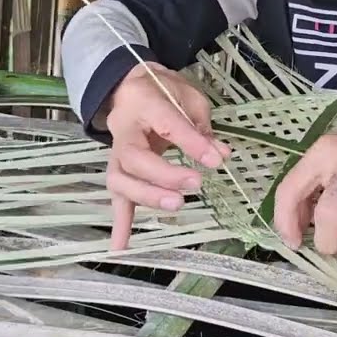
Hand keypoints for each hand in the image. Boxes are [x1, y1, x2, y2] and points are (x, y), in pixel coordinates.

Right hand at [101, 62, 230, 249]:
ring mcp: (116, 153)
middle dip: (164, 175)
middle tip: (195, 184)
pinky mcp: (119, 170)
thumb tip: (219, 154)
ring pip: (121, 179)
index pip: (166, 124)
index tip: (215, 160)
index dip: (191, 143)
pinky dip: (120, 224)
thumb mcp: (189, 96)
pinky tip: (121, 248)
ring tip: (175, 206)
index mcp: (144, 103)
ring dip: (146, 197)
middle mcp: (123, 130)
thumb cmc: (164, 91)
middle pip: (135, 158)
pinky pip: (117, 197)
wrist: (131, 88)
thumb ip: (202, 126)